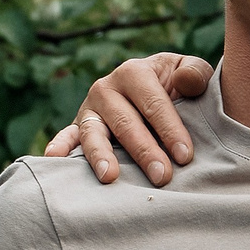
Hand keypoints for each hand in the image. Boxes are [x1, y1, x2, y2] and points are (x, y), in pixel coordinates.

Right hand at [42, 52, 214, 185]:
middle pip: (125, 123)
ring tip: (110, 176)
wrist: (157, 90)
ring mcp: (90, 109)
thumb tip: (185, 82)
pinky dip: (59, 147)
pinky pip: (67, 136)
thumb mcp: (191, 72)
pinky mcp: (78, 127)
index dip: (171, 130)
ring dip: (101, 155)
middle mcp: (106, 88)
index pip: (153, 104)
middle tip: (162, 177)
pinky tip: (54, 161)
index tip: (185, 157)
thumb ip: (195, 73)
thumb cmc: (179, 86)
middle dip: (144, 151)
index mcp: (134, 72)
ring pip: (93, 133)